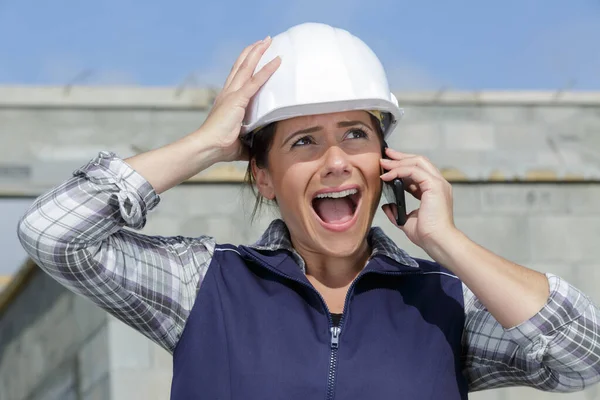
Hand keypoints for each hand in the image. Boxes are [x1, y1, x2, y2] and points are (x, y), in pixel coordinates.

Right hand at [194, 37, 280, 161]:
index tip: (255, 54)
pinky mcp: (238, 99)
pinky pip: (256, 81)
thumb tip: (260, 148)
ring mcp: (232, 94)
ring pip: (247, 67)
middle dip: (253, 52)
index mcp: (227, 100)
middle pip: (241, 65)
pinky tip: (277, 60)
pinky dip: (267, 69)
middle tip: (263, 41)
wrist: (208, 147)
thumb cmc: (220, 147)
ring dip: (258, 52)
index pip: (238, 77)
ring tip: (268, 40)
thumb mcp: (240, 142)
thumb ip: (250, 141)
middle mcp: (228, 92)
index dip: (246, 64)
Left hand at [379, 148, 457, 250]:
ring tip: (383, 162)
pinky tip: (387, 176)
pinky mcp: (435, 185)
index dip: (403, 165)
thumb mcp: (406, 221)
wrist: (437, 242)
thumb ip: (397, 212)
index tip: (388, 164)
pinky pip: (414, 170)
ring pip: (417, 162)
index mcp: (434, 191)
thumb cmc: (427, 235)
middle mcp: (438, 184)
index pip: (419, 170)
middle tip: (385, 155)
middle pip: (419, 161)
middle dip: (401, 156)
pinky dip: (399, 171)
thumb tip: (387, 206)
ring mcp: (438, 183)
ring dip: (398, 161)